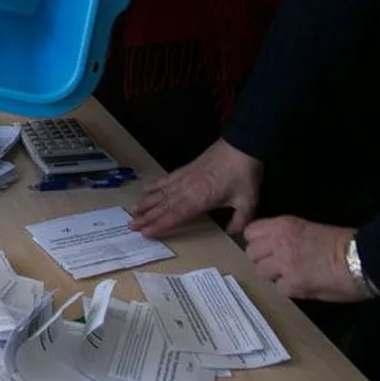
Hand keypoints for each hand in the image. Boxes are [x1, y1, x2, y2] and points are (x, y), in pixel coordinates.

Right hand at [131, 138, 262, 237]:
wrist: (241, 146)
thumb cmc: (244, 175)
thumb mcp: (248, 201)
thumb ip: (240, 220)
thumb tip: (233, 234)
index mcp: (200, 199)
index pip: (176, 215)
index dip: (160, 225)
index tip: (145, 233)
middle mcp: (187, 189)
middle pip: (163, 206)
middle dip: (146, 217)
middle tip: (130, 225)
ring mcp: (184, 178)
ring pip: (161, 193)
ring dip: (146, 203)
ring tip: (132, 211)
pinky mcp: (185, 169)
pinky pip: (166, 179)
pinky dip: (154, 185)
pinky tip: (145, 189)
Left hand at [244, 217, 366, 301]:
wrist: (361, 259)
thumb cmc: (342, 241)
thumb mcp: (309, 228)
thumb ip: (287, 237)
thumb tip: (275, 247)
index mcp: (283, 225)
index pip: (251, 232)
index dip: (257, 241)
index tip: (265, 247)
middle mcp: (278, 243)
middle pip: (251, 253)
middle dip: (262, 259)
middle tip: (277, 264)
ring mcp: (284, 265)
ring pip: (261, 271)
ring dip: (272, 275)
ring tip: (288, 276)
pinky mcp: (292, 285)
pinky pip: (278, 289)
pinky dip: (287, 289)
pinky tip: (300, 286)